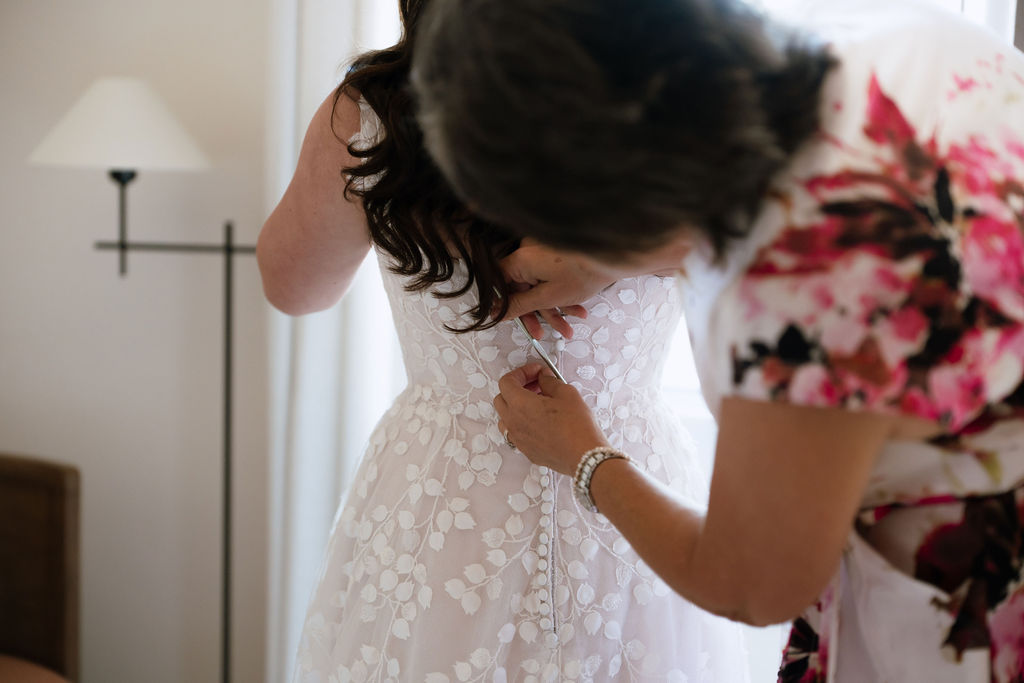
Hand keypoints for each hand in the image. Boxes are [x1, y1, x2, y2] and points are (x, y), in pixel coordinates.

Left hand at [494, 363, 609, 474]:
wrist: (584, 456)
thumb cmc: (577, 426)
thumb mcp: (566, 393)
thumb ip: (549, 381)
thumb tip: (543, 377)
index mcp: (520, 404)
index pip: (507, 382)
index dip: (521, 373)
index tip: (536, 372)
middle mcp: (513, 422)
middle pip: (502, 398)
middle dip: (517, 388)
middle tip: (536, 385)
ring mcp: (518, 439)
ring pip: (506, 418)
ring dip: (517, 407)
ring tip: (537, 404)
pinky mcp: (526, 450)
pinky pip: (515, 433)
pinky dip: (523, 423)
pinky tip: (540, 421)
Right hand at [500, 240, 616, 338]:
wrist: (614, 257)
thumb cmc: (584, 273)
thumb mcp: (547, 297)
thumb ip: (519, 305)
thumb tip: (498, 312)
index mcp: (520, 260)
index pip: (499, 284)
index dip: (502, 304)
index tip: (508, 320)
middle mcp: (528, 253)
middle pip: (520, 288)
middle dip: (535, 313)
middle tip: (540, 333)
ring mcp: (542, 254)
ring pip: (538, 287)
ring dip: (552, 309)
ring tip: (567, 329)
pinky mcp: (555, 256)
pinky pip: (549, 279)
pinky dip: (560, 295)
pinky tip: (576, 311)